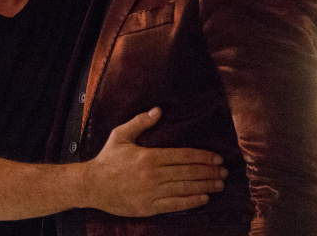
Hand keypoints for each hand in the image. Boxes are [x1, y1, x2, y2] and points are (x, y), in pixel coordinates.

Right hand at [81, 107, 225, 216]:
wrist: (92, 185)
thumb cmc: (107, 159)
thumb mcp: (120, 135)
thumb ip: (140, 122)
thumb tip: (158, 110)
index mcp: (149, 157)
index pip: (183, 156)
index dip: (203, 157)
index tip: (217, 158)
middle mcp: (153, 175)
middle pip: (188, 172)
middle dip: (209, 172)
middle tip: (224, 172)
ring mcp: (152, 192)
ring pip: (185, 188)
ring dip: (205, 186)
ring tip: (219, 184)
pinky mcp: (149, 207)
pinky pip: (175, 205)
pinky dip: (191, 202)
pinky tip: (204, 198)